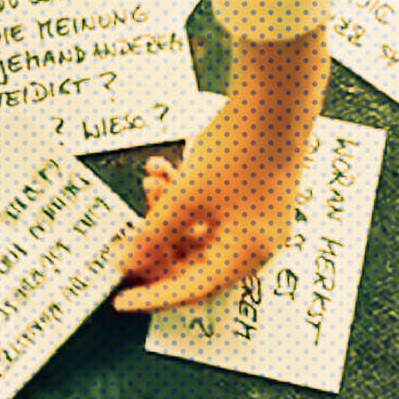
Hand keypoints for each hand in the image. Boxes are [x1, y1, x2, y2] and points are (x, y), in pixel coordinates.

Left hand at [115, 30, 325, 311]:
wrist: (276, 98)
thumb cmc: (237, 152)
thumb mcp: (184, 198)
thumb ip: (153, 235)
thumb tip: (128, 264)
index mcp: (246, 253)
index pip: (194, 288)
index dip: (154, 296)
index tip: (122, 300)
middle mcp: (257, 242)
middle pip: (195, 260)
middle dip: (158, 242)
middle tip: (129, 236)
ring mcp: (257, 217)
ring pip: (198, 229)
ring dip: (168, 211)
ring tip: (152, 180)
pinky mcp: (253, 193)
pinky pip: (210, 207)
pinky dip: (186, 194)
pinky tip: (165, 168)